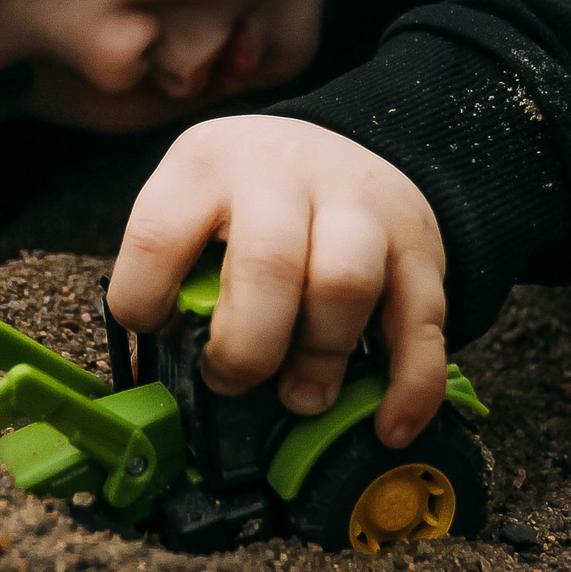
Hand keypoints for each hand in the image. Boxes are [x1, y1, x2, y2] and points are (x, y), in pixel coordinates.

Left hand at [106, 115, 447, 447]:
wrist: (334, 146)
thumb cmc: (248, 201)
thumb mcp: (193, 204)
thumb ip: (175, 275)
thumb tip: (153, 374)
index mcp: (208, 164)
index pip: (158, 237)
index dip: (146, 302)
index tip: (157, 330)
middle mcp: (284, 173)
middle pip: (268, 265)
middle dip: (247, 348)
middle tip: (234, 380)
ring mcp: (360, 204)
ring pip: (347, 283)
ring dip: (321, 358)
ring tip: (302, 396)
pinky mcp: (419, 243)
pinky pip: (424, 321)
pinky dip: (410, 385)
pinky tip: (388, 425)